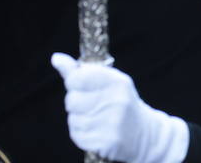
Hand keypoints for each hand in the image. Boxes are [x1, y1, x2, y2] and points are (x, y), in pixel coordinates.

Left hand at [51, 53, 187, 162]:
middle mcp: (116, 101)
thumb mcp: (110, 82)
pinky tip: (96, 130)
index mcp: (118, 82)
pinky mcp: (105, 142)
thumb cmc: (122, 102)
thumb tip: (56, 58)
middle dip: (76, 102)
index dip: (73, 81)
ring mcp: (112, 123)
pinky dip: (82, 133)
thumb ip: (82, 71)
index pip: (79, 77)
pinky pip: (77, 135)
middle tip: (92, 103)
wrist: (144, 133)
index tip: (80, 84)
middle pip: (72, 100)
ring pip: (73, 119)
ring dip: (79, 119)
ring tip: (96, 118)